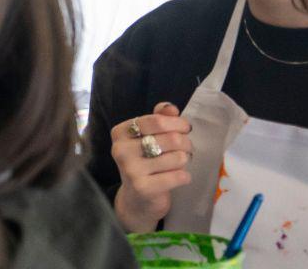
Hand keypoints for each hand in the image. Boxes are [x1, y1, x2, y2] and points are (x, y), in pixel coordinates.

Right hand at [110, 102, 194, 232]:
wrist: (137, 200)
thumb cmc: (145, 162)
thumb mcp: (148, 137)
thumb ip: (159, 118)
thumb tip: (170, 108)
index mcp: (121, 132)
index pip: (156, 120)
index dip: (178, 123)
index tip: (185, 129)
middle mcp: (121, 150)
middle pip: (171, 138)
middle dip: (186, 143)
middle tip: (186, 149)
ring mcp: (130, 169)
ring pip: (177, 157)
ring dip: (185, 160)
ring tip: (179, 164)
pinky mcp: (143, 188)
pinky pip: (178, 176)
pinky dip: (185, 176)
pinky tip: (178, 177)